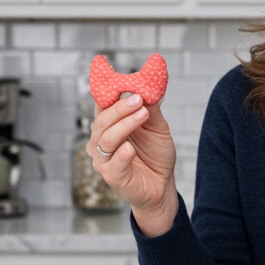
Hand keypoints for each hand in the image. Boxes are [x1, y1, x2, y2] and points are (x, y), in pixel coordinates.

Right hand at [90, 94, 178, 235]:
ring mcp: (104, 159)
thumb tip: (148, 88)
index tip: (122, 79)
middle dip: (120, 108)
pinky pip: (113, 163)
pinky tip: (131, 147)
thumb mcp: (157, 128)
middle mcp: (101, 141)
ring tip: (142, 114)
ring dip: (124, 125)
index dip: (108, 91)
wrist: (162, 184)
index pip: (102, 104)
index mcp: (109, 125)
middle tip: (138, 98)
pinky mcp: (112, 176)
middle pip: (102, 120)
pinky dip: (122, 154)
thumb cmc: (155, 155)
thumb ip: (150, 110)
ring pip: (106, 139)